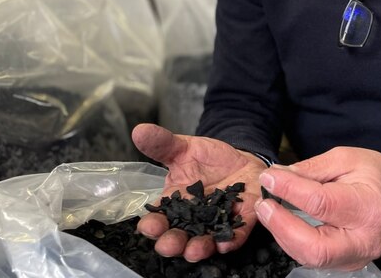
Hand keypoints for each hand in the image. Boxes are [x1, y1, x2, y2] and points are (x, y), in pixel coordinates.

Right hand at [131, 123, 268, 260]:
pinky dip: (230, 241)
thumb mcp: (184, 148)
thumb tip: (139, 131)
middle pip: (178, 237)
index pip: (158, 219)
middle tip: (168, 245)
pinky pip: (235, 236)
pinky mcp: (241, 222)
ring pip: (204, 242)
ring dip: (198, 249)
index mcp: (174, 203)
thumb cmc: (209, 159)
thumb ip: (163, 144)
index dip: (152, 225)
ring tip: (193, 250)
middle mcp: (192, 219)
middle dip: (171, 243)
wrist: (242, 161)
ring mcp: (216, 223)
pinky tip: (225, 244)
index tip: (148, 226)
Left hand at [252, 146, 380, 270]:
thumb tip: (277, 177)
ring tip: (269, 211)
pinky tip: (284, 223)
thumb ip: (310, 170)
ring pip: (310, 257)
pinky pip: (313, 258)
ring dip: (283, 234)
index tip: (269, 178)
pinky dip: (293, 241)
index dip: (290, 191)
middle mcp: (365, 240)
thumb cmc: (373, 173)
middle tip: (264, 205)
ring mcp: (356, 256)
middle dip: (282, 227)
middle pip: (315, 248)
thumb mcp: (344, 158)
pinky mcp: (346, 262)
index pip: (321, 203)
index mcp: (368, 207)